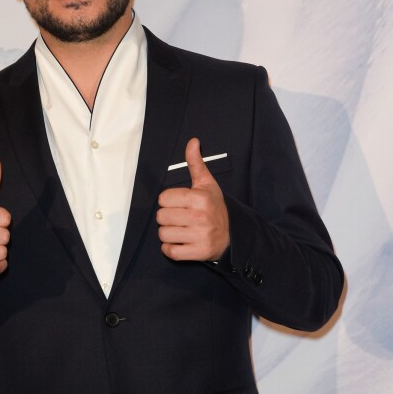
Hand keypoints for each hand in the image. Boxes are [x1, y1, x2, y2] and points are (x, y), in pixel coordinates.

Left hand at [157, 138, 228, 260]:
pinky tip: (179, 242)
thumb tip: (193, 141)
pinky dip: (170, 249)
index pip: (163, 198)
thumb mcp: (207, 183)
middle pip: (161, 216)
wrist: (233, 234)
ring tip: (179, 229)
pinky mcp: (198, 252)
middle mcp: (200, 217)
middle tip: (179, 217)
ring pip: (163, 234)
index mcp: (199, 198)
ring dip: (168, 233)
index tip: (179, 203)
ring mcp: (199, 236)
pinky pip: (170, 252)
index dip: (169, 200)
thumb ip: (195, 162)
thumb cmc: (215, 206)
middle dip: (167, 217)